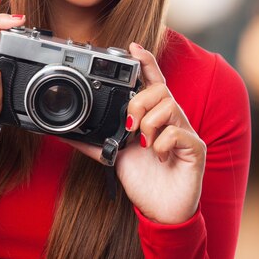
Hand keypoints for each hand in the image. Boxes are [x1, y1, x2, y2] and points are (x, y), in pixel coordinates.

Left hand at [65, 43, 206, 224]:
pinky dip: (162, 143)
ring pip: (169, 104)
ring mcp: (185, 133)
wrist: (162, 210)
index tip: (133, 47)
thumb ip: (94, 142)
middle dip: (139, 102)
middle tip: (130, 125)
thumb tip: (64, 134)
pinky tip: (158, 157)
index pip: (154, 82)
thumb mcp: (115, 156)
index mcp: (155, 117)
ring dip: (149, 124)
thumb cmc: (144, 180)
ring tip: (144, 145)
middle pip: (160, 89)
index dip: (147, 63)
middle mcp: (172, 120)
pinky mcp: (194, 149)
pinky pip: (178, 132)